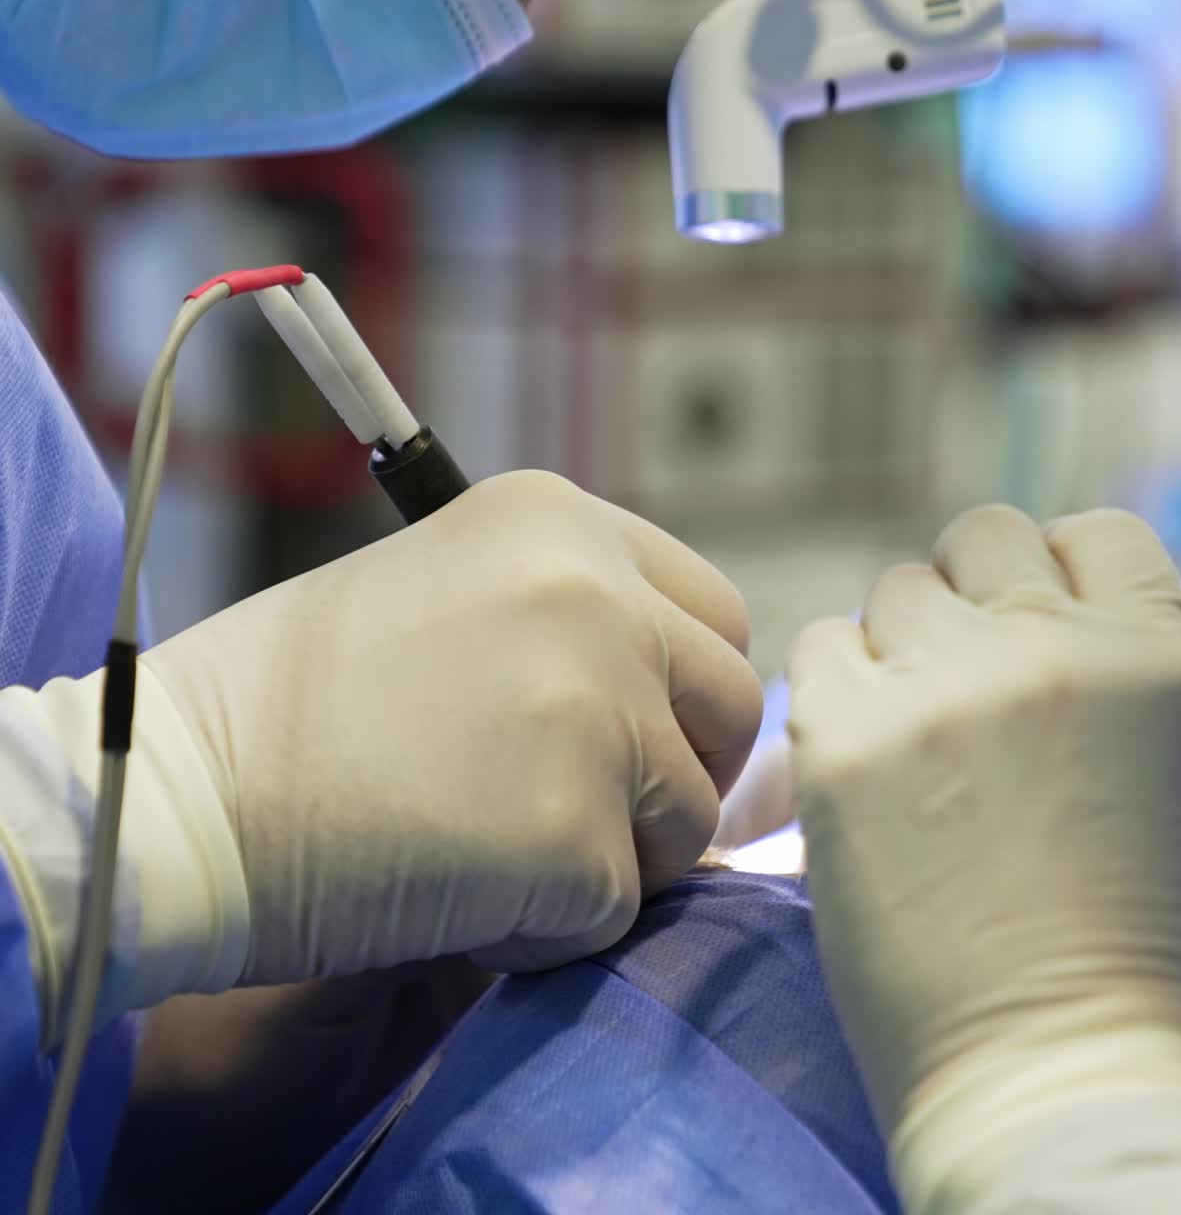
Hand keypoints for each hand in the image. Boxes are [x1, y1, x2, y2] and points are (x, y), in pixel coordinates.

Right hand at [28, 470, 758, 1021]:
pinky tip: (456, 894)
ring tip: (494, 849)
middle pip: (731, 705)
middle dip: (682, 772)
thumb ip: (573, 623)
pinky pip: (620, 907)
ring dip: (616, 854)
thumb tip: (672, 705)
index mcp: (560, 522)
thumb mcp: (451, 596)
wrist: (182, 794)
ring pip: (690, 815)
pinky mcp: (573, 834)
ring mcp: (594, 711)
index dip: (688, 689)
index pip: (712, 612)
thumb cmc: (295, 701)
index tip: (650, 737)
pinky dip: (553, 925)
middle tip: (599, 813)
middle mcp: (595, 595)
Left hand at [787, 507, 1180, 1209]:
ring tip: (912, 741)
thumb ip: (1094, 662)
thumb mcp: (1154, 767)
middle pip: (982, 535)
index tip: (1032, 622)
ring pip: (892, 590)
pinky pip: (817, 646)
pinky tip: (857, 762)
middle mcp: (1052, 649)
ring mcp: (943, 686)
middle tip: (958, 680)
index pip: (1094, 533)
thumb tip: (1007, 596)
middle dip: (969, 595)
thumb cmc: (1113, 937)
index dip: (1057, 572)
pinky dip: (833, 691)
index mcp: (1157, 660)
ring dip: (898, 648)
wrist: (1041, 1068)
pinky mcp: (843, 732)